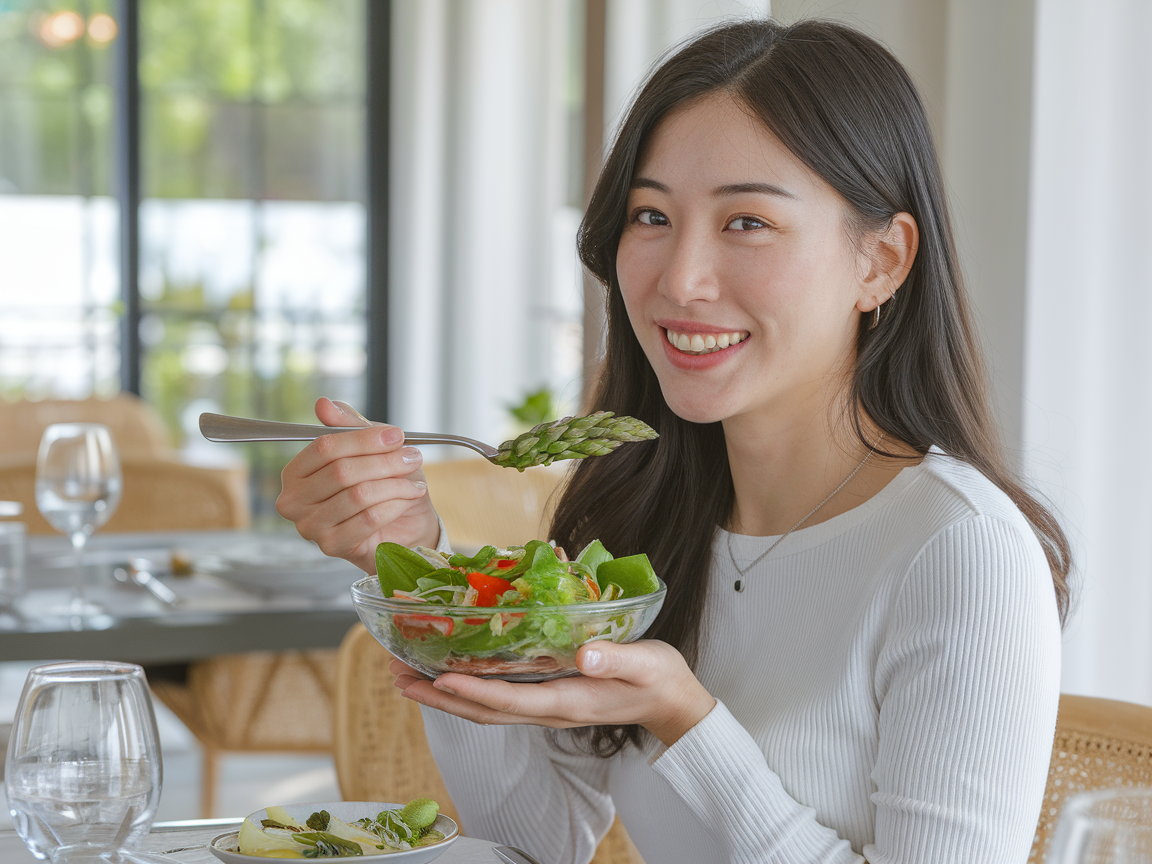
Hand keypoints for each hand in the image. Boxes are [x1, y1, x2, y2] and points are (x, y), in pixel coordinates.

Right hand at [275, 397, 440, 572]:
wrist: (401, 528)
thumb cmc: (380, 485)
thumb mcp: (369, 450)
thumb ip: (347, 426)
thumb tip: (324, 404)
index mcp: (296, 472)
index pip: (324, 447)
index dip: (363, 439)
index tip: (397, 435)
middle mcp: (293, 501)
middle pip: (341, 471)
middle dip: (384, 462)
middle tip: (413, 457)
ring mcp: (310, 527)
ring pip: (358, 495)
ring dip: (395, 484)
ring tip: (415, 480)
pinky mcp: (332, 546)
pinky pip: (368, 519)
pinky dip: (395, 505)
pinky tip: (409, 497)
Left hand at [391, 640, 716, 746]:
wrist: (669, 701)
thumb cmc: (657, 679)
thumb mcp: (645, 663)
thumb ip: (616, 658)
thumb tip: (587, 654)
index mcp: (567, 700)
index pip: (509, 701)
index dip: (472, 693)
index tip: (437, 680)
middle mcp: (548, 709)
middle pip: (482, 710)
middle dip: (437, 696)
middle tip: (397, 675)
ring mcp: (545, 706)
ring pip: (484, 707)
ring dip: (442, 694)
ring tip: (406, 675)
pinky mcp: (546, 697)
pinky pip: (497, 697)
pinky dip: (466, 688)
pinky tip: (449, 672)